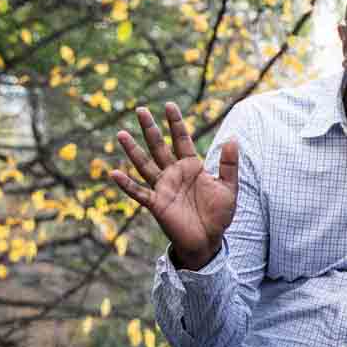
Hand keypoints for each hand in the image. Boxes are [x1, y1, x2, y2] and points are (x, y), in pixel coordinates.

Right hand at [108, 102, 238, 270]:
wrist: (209, 240)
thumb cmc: (218, 215)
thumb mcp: (228, 188)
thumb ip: (229, 165)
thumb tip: (233, 139)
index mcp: (191, 167)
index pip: (181, 139)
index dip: (175, 123)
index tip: (169, 105)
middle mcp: (174, 174)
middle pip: (159, 146)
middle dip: (150, 129)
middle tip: (140, 109)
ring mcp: (163, 188)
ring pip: (144, 165)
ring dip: (133, 151)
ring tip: (121, 134)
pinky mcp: (157, 204)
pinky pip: (139, 192)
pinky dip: (126, 184)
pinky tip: (113, 173)